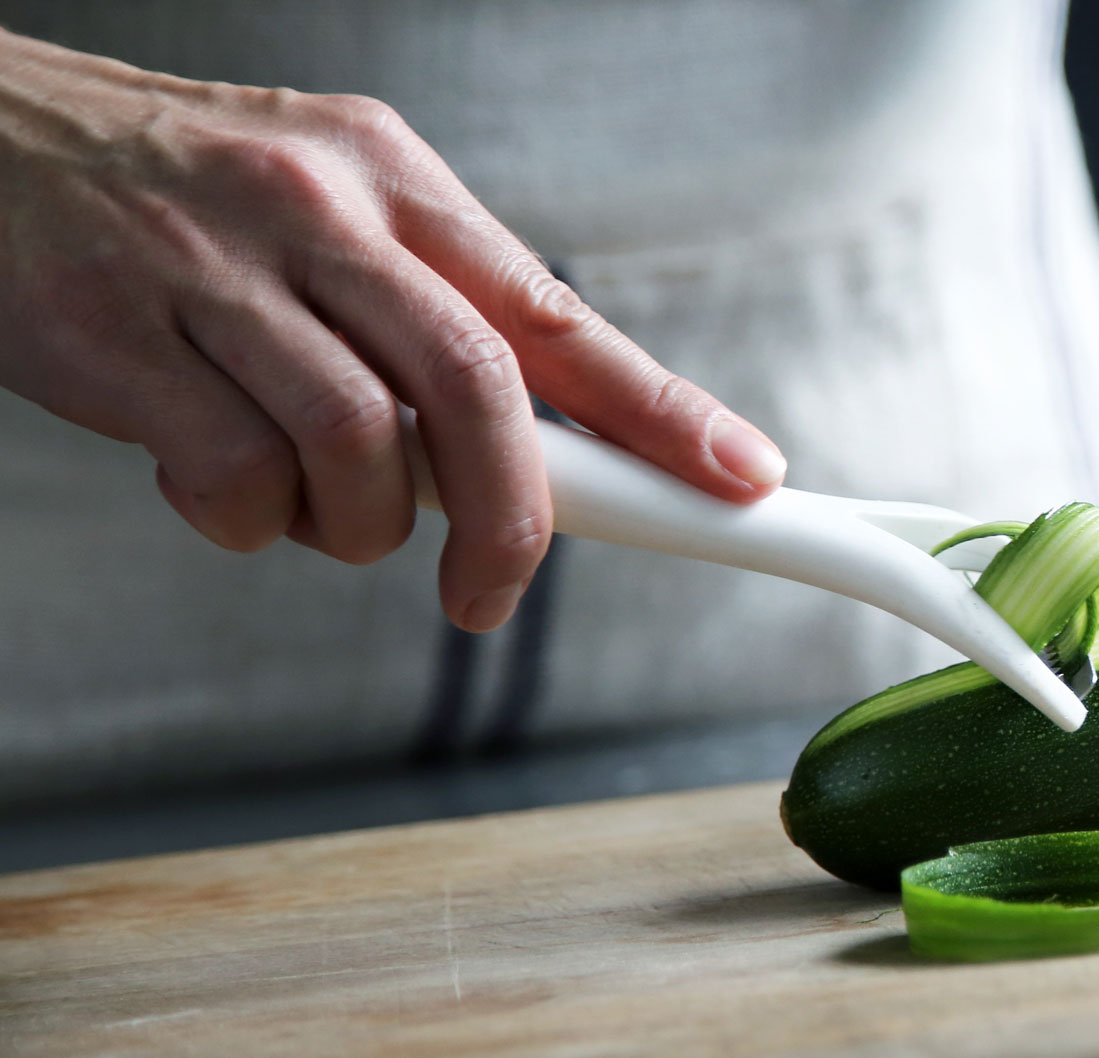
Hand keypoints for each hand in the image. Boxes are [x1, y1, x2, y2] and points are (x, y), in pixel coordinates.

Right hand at [0, 32, 786, 630]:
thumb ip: (430, 312)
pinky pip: (231, 479)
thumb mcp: (327, 210)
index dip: (662, 410)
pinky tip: (215, 485)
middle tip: (493, 592)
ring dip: (355, 526)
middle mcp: (317, 212)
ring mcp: (212, 272)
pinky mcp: (114, 338)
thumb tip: (550, 446)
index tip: (740, 478)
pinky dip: (243, 521)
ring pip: (359, 447)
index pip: (557, 313)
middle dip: (513, 518)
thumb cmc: (175, 198)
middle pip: (477, 388)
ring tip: (312, 507)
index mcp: (391, 181)